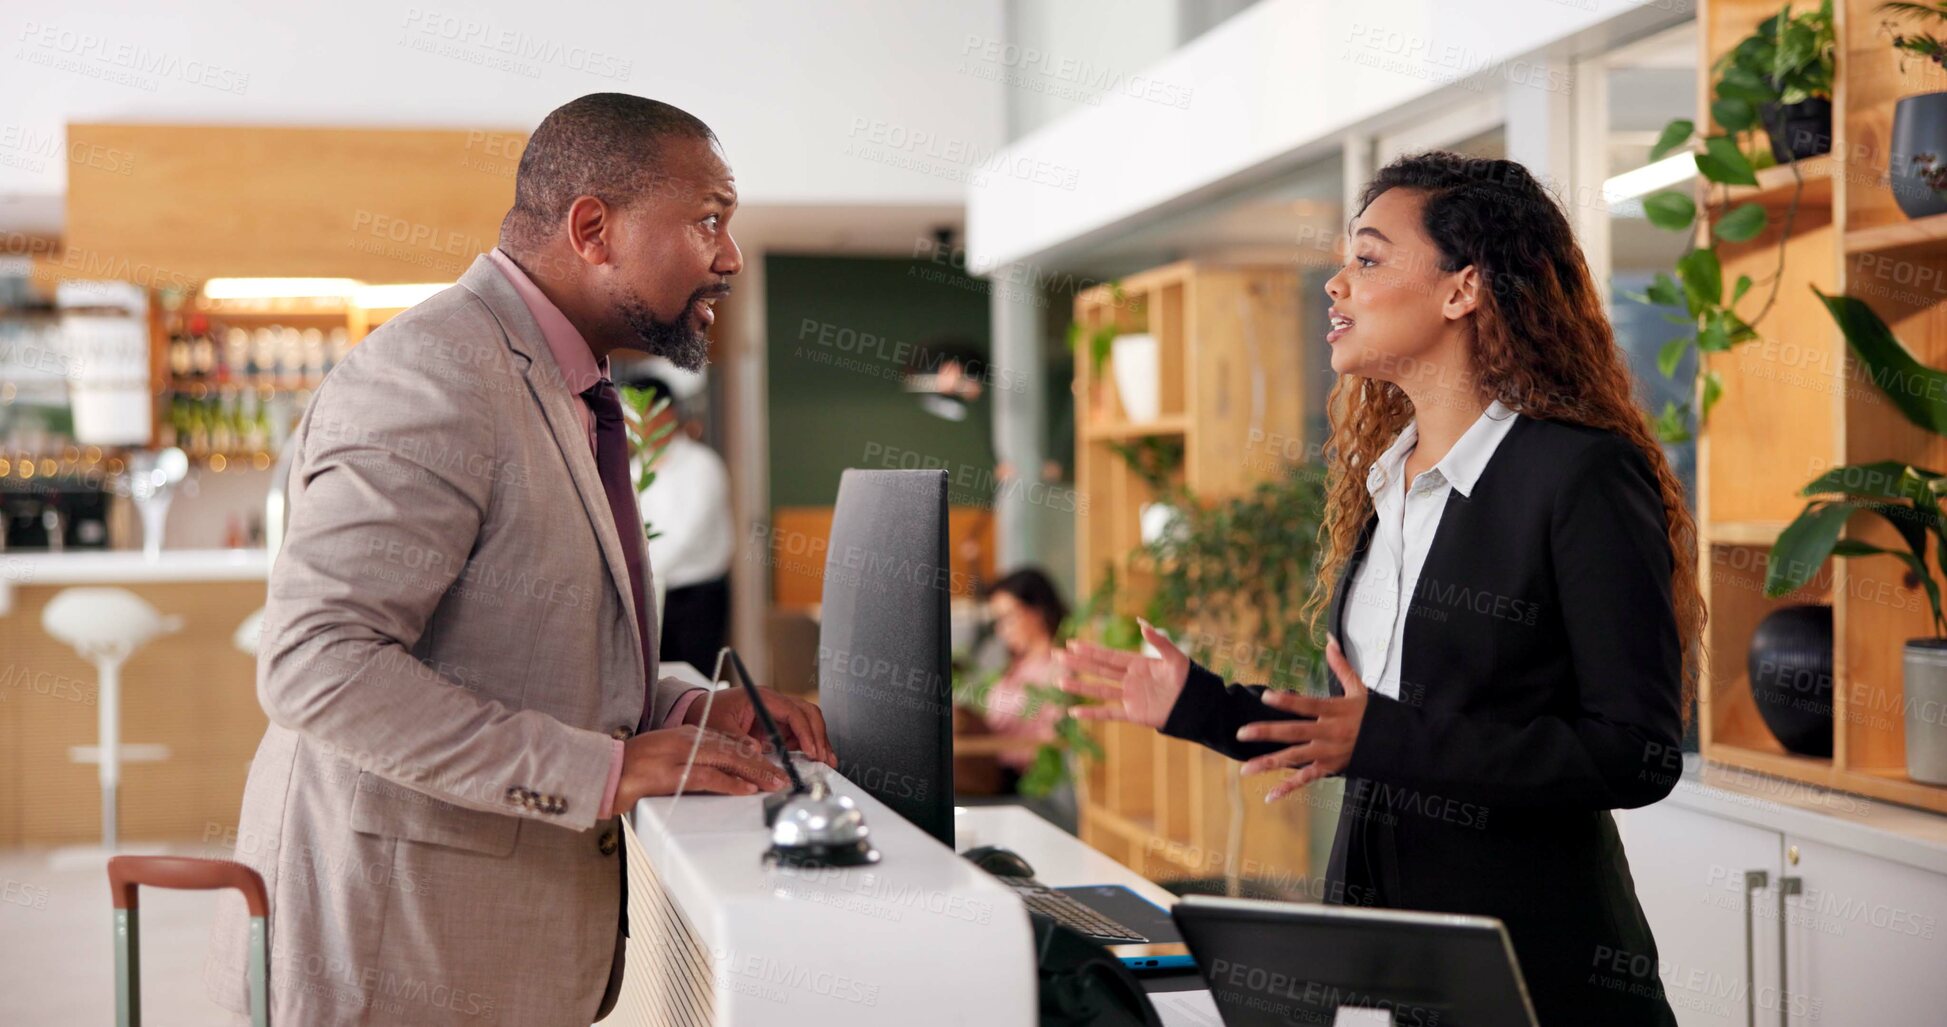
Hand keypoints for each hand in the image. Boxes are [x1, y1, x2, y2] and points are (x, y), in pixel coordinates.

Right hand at [611, 725, 790, 814]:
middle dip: (761, 763)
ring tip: (774, 783)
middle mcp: (687, 740)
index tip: (771, 760)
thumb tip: (720, 771)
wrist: (606, 771)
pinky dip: (730, 783)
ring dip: (754, 774)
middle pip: (734, 749)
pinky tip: (746, 789)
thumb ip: (694, 759)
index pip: (728, 740)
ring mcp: (679, 756)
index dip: (753, 751)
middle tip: (782, 775)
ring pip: (727, 761)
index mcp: (687, 733)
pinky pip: (708, 778)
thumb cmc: (634, 767)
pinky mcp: (672, 774)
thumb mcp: (668, 755)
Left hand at [684, 686, 836, 766]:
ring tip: (826, 759)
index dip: (805, 732)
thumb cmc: (708, 713)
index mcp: (761, 697)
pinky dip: (808, 743)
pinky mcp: (775, 723)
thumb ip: (738, 740)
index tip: (811, 750)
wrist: (698, 711)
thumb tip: (757, 751)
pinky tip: (813, 756)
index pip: (793, 711)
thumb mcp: (719, 728)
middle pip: (807, 713)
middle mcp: (773, 701)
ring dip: (818, 739)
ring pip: (807, 721)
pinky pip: (798, 731)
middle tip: (824, 757)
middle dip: (818, 735)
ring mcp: (776, 711)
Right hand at [1055, 620, 1189, 728]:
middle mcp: (1129, 679)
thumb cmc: (1189, 679)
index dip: (1091, 650)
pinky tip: (1074, 712)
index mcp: (1138, 664)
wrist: (1197, 705)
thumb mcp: (1175, 657)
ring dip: (1079, 687)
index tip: (1073, 643)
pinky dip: (1092, 713)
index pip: (1108, 656)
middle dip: (1078, 663)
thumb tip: (1142, 623)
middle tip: (1057, 655)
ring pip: (1099, 690)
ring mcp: (1130, 697)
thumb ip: (1159, 641)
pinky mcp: (1133, 714)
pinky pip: (1109, 713)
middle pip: (1098, 670)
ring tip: (1060, 682)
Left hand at [1238, 635, 1369, 801]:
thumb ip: (1341, 666)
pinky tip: (1269, 795)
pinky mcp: (1331, 768)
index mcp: (1336, 711)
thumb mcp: (1360, 689)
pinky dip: (1289, 788)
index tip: (1266, 696)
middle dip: (1267, 732)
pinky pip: (1307, 779)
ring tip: (1245, 769)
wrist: (1398, 745)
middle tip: (1241, 733)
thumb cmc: (1376, 715)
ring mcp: (1329, 753)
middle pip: (1294, 732)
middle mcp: (1330, 732)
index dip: (1288, 701)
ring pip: (1296, 758)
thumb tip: (1330, 641)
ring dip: (1270, 763)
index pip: (1308, 705)